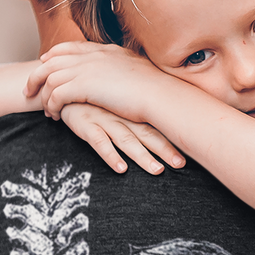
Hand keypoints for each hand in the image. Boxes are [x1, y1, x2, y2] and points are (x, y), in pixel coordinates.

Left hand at [26, 41, 168, 120]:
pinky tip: (55, 115)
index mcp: (105, 50)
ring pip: (50, 78)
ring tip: (46, 110)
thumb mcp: (137, 70)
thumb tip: (122, 74)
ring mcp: (86, 69)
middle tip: (30, 89)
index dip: (54, 54)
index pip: (70, 47)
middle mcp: (92, 56)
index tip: (46, 63)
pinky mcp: (82, 86)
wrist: (160, 96)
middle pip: (52, 60)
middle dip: (37, 75)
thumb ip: (122, 68)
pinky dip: (51, 105)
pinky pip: (56, 94)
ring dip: (43, 95)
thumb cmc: (156, 88)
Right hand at [60, 103, 184, 175]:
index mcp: (130, 110)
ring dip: (142, 156)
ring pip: (127, 140)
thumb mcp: (114, 101)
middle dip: (165, 150)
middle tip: (180, 164)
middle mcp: (121, 115)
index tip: (191, 151)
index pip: (157, 125)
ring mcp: (104, 120)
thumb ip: (133, 110)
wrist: (63, 84)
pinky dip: (111, 156)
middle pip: (147, 134)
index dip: (173, 138)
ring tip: (157, 170)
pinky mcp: (86, 125)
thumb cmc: (92, 96)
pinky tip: (121, 169)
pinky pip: (99, 142)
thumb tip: (157, 119)